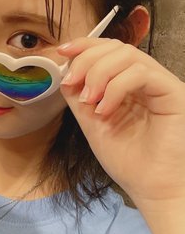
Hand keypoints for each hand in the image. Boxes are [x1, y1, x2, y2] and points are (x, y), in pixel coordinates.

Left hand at [58, 38, 184, 209]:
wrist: (150, 188)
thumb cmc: (128, 161)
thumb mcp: (92, 124)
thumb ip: (79, 98)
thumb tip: (64, 72)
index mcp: (128, 84)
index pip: (108, 50)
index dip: (84, 45)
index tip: (62, 52)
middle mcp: (146, 80)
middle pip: (116, 47)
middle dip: (87, 59)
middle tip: (71, 83)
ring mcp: (160, 85)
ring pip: (128, 55)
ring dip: (98, 74)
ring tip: (88, 101)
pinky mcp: (173, 93)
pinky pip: (141, 74)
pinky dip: (115, 88)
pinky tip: (105, 111)